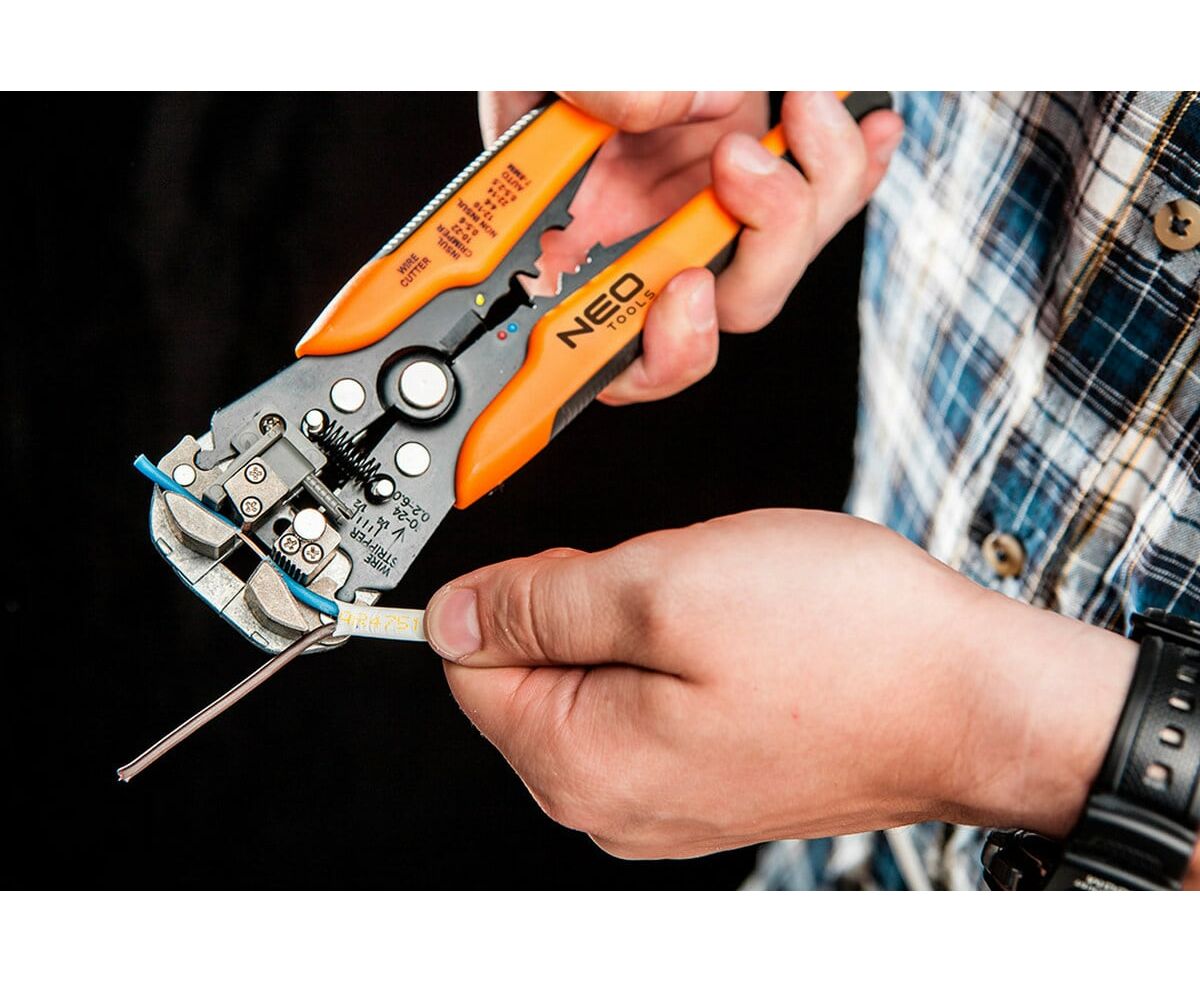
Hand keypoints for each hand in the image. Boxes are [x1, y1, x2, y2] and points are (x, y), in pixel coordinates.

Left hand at [426, 509, 1145, 861]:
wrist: (973, 699)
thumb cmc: (846, 647)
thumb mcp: (665, 585)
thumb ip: (539, 603)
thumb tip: (452, 614)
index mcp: (581, 762)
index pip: (469, 666)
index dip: (521, 591)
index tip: (591, 566)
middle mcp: (614, 801)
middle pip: (535, 674)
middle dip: (591, 607)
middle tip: (679, 586)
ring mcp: (666, 798)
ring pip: (601, 677)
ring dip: (646, 624)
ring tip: (728, 615)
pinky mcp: (712, 778)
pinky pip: (656, 697)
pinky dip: (684, 652)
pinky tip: (747, 644)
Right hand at [479, 92, 903, 404]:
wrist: (588, 18)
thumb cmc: (554, 61)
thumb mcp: (547, 71)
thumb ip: (598, 96)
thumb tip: (681, 107)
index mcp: (574, 252)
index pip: (621, 353)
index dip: (664, 351)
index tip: (687, 289)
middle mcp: (646, 250)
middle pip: (730, 305)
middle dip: (767, 240)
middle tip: (745, 158)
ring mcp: (706, 217)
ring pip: (785, 256)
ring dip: (816, 189)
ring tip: (806, 106)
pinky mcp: (752, 176)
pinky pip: (818, 205)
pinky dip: (851, 172)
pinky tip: (868, 128)